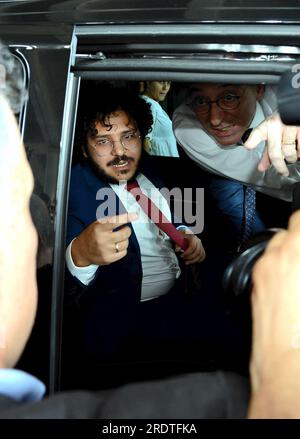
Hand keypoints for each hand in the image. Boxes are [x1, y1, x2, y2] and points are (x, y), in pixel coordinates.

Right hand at [71, 212, 137, 266]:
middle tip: (124, 230)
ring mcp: (106, 250)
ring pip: (125, 243)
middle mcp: (102, 239)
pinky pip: (124, 252)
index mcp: (99, 228)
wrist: (81, 251)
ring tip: (118, 239)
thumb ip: (110, 219)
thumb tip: (126, 215)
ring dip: (124, 240)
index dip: (126, 218)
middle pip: (124, 233)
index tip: (135, 216)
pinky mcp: (108, 259)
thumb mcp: (97, 224)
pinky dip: (122, 249)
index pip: (115, 221)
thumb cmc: (92, 235)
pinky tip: (116, 247)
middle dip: (127, 230)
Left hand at [176, 229, 205, 264]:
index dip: (187, 253)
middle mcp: (198, 241)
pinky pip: (203, 255)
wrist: (185, 233)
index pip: (192, 247)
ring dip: (194, 260)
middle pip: (197, 252)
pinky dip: (199, 260)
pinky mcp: (201, 248)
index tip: (181, 256)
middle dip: (190, 258)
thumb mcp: (178, 238)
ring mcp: (201, 244)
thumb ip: (177, 245)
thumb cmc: (181, 236)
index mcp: (192, 237)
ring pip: (201, 254)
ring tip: (187, 262)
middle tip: (184, 260)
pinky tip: (194, 262)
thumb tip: (177, 250)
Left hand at [244, 112, 299, 175]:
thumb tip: (262, 168)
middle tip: (283, 172)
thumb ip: (267, 151)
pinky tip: (298, 150)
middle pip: (275, 152)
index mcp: (268, 126)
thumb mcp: (272, 134)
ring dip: (292, 158)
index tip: (248, 146)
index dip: (252, 140)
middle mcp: (277, 125)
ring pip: (290, 151)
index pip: (258, 133)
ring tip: (292, 156)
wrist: (295, 108)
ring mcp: (290, 126)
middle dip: (279, 166)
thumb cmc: (283, 123)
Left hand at [248, 211, 299, 416]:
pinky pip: (269, 267)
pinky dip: (281, 268)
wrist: (286, 366)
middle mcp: (271, 260)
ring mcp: (260, 274)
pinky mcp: (255, 289)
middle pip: (289, 232)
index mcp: (293, 254)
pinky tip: (294, 287)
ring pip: (277, 250)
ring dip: (292, 253)